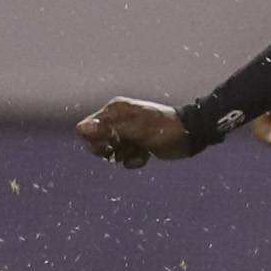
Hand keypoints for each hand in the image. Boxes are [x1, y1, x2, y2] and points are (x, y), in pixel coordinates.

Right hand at [77, 98, 197, 168]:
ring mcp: (128, 133)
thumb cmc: (163, 128)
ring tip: (139, 149)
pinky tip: (146, 155)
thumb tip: (80, 128)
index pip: (88, 128)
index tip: (111, 143)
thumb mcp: (134, 129)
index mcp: (115, 110)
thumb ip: (107, 129)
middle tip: (126, 147)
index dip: (96, 140)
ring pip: (112, 152)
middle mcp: (119, 120)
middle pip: (97, 141)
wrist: (189, 136)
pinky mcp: (137, 144)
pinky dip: (134, 159)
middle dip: (110, 150)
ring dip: (124, 155)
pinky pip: (125, 158)